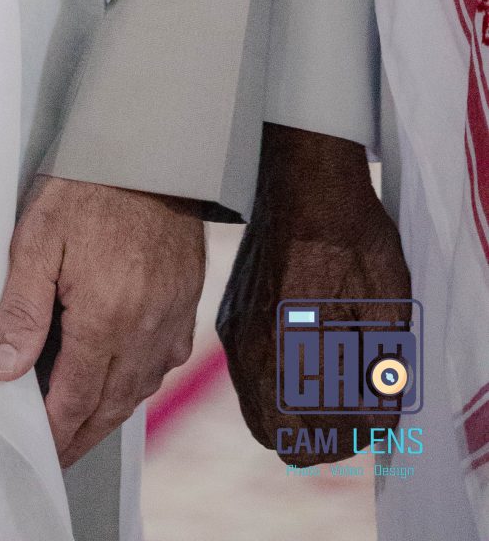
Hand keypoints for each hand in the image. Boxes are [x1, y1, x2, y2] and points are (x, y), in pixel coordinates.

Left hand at [0, 173, 205, 467]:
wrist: (152, 151)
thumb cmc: (91, 186)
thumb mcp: (38, 238)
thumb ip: (21, 309)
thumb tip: (3, 370)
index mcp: (106, 320)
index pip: (75, 399)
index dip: (54, 431)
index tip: (37, 448)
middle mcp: (145, 331)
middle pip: (109, 405)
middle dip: (80, 434)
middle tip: (56, 450)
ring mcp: (171, 320)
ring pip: (138, 389)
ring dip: (108, 412)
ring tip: (80, 422)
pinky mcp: (185, 306)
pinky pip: (162, 363)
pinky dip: (137, 381)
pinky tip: (119, 376)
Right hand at [218, 123, 408, 452]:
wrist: (305, 181)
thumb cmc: (349, 238)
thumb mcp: (385, 309)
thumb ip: (379, 376)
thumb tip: (376, 422)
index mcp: (291, 350)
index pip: (312, 435)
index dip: (350, 436)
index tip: (372, 416)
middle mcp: (253, 349)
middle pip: (278, 435)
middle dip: (320, 437)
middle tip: (354, 414)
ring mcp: (237, 333)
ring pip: (259, 410)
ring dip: (296, 416)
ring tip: (335, 392)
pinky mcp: (232, 316)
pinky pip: (249, 378)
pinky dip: (277, 388)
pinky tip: (307, 362)